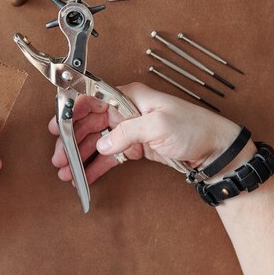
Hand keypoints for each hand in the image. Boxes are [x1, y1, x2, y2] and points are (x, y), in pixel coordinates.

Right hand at [49, 82, 254, 184]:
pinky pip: (109, 156)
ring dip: (79, 156)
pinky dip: (95, 166)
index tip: (58, 126)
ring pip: (96, 141)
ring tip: (66, 172)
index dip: (72, 111)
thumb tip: (102, 142)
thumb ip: (127, 132)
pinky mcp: (135, 147)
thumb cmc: (193, 128)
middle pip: (90, 123)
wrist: (215, 149)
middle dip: (72, 141)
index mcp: (129, 96)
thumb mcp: (158, 125)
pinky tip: (84, 177)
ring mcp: (129, 130)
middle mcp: (125, 110)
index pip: (92, 99)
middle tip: (59, 157)